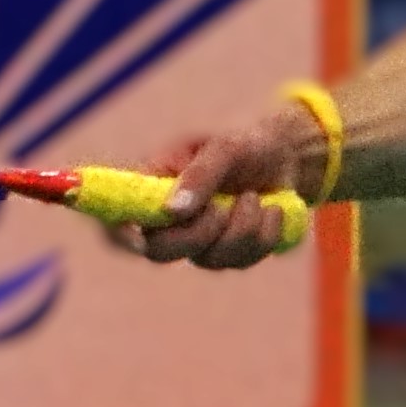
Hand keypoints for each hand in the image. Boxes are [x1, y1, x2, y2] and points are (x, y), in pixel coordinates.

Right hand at [126, 101, 329, 271]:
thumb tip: (172, 211)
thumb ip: (200, 175)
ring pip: (208, 260)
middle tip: (223, 206)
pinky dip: (263, 235)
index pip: (117, 219)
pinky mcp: (229, 254)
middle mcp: (169, 219)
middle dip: (198, 233)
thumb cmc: (247, 144)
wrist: (288, 157)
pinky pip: (240, 262)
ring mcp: (199, 241)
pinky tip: (271, 210)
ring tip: (255, 197)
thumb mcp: (226, 147)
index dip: (119, 234)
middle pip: (158, 252)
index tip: (141, 237)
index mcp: (154, 186)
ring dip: (240, 227)